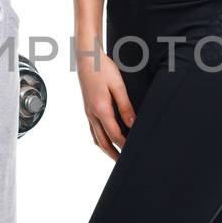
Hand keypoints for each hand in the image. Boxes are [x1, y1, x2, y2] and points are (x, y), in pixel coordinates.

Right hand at [75, 35, 134, 159]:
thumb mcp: (118, 86)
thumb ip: (126, 106)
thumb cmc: (103, 69)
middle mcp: (92, 114)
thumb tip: (133, 124)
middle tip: (125, 164)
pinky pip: (92, 130)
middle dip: (114, 155)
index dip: (126, 146)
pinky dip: (100, 140)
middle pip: (103, 142)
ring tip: (116, 157)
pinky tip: (106, 140)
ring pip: (96, 138)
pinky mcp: (87, 109)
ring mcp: (88, 112)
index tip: (135, 151)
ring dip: (106, 149)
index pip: (115, 135)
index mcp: (101, 109)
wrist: (86, 58)